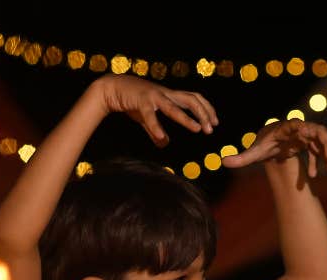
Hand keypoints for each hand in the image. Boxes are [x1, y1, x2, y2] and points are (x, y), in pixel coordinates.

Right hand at [92, 74, 217, 146]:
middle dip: (204, 113)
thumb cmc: (131, 101)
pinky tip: (163, 140)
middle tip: (211, 129)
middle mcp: (165, 93)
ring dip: (187, 118)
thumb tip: (165, 143)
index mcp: (169, 95)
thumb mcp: (145, 117)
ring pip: (174, 107)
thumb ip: (156, 130)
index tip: (215, 122)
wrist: (111, 88)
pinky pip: (150, 116)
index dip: (207, 108)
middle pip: (191, 99)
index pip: (194, 98)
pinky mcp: (141, 102)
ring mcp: (154, 96)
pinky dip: (157, 128)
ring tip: (198, 129)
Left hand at [221, 119, 326, 177]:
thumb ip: (240, 158)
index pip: (297, 125)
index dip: (304, 128)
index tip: (308, 134)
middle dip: (324, 142)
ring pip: (322, 141)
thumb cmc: (262, 146)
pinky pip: (321, 152)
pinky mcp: (311, 145)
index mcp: (286, 129)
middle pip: (316, 130)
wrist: (270, 145)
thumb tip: (222, 162)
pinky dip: (326, 161)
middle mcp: (299, 130)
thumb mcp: (253, 153)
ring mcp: (307, 137)